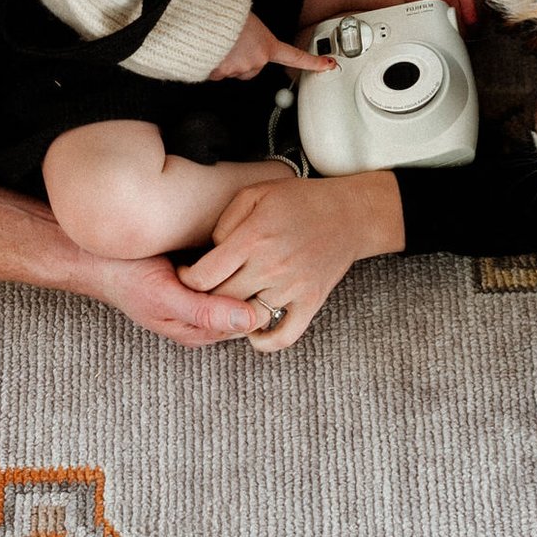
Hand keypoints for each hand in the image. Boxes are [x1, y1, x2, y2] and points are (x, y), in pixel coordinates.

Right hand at [87, 252, 258, 346]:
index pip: (249, 320)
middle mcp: (204, 316)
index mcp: (199, 331)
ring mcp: (200, 294)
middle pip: (247, 301)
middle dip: (254, 276)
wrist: (93, 255)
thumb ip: (205, 312)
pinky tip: (229, 235)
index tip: (261, 266)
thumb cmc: (124, 277)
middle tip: (255, 247)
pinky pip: (226, 266)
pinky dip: (232, 252)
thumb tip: (251, 320)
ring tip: (243, 239)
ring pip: (239, 282)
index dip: (258, 293)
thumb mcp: (163, 296)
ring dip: (244, 262)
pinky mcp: (196, 272)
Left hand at [178, 172, 405, 351]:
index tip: (186, 275)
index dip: (186, 280)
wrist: (350, 214)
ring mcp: (292, 288)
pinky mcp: (310, 302)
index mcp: (252, 238)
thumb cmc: (299, 200)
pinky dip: (264, 342)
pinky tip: (252, 332)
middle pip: (221, 300)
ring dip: (230, 320)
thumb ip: (224, 222)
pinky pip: (284, 336)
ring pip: (247, 320)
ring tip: (222, 310)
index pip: (203, 276)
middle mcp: (270, 267)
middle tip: (199, 294)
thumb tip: (210, 252)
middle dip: (203, 300)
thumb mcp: (255, 194)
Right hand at [209, 12, 331, 81]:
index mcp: (267, 44)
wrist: (203, 19)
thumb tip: (245, 38)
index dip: (312, 62)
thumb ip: (252, 35)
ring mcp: (238, 69)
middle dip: (243, 60)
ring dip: (226, 61)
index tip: (327, 64)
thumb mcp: (248, 19)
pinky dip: (212, 64)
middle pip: (253, 68)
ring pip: (233, 71)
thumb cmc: (224, 14)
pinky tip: (209, 50)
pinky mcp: (220, 74)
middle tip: (233, 44)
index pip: (295, 56)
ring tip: (219, 43)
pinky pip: (216, 72)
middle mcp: (256, 60)